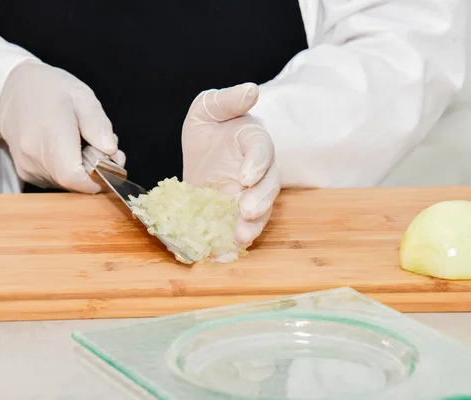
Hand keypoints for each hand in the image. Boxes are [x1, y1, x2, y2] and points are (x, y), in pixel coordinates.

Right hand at [0, 61, 124, 192]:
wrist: (9, 89)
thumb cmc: (48, 88)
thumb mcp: (81, 95)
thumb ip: (97, 124)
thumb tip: (110, 151)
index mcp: (50, 136)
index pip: (73, 177)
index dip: (97, 179)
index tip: (110, 164)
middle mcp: (35, 157)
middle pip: (75, 184)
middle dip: (96, 172)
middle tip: (101, 145)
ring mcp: (28, 168)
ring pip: (67, 184)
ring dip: (84, 170)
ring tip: (83, 142)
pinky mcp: (27, 173)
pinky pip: (57, 181)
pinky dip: (70, 170)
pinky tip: (69, 149)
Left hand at [182, 82, 279, 246]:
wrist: (201, 152)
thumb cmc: (209, 126)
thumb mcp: (208, 107)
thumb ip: (228, 100)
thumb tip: (251, 91)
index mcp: (253, 139)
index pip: (262, 149)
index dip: (257, 163)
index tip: (245, 177)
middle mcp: (258, 168)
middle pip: (269, 184)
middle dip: (260, 199)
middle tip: (245, 211)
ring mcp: (251, 192)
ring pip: (262, 208)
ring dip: (255, 223)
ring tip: (241, 236)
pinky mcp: (239, 211)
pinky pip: (247, 224)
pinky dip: (241, 235)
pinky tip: (229, 246)